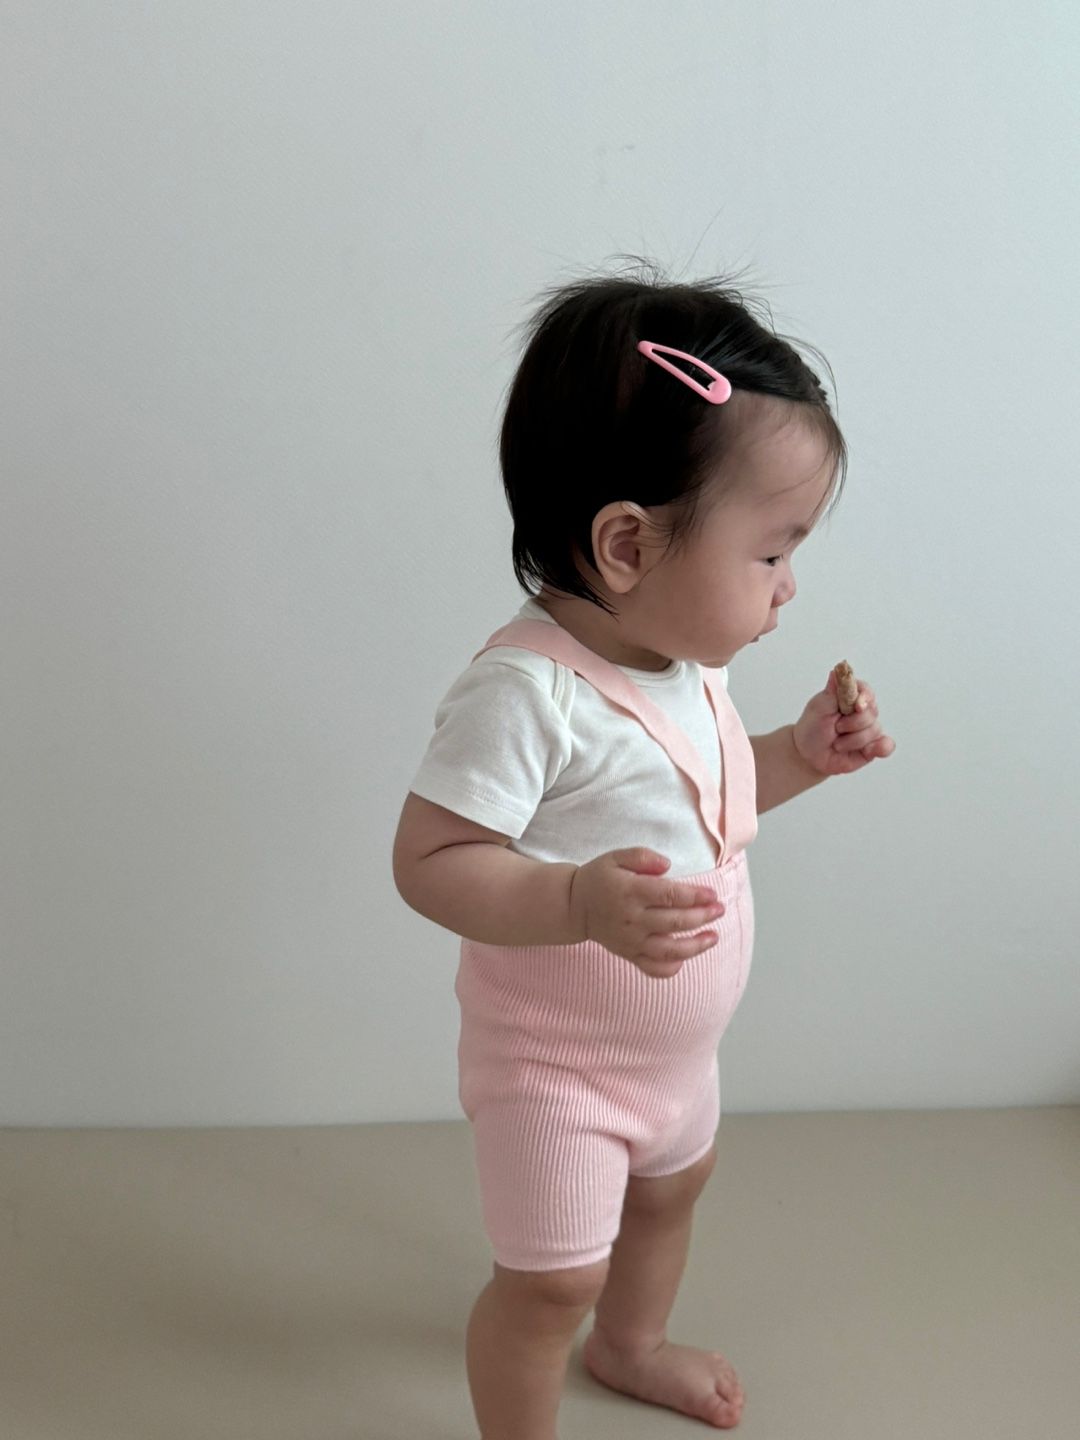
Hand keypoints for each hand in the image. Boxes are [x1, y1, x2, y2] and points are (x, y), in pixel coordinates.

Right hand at [569, 848, 723, 978]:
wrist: (574, 906)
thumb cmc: (600, 878)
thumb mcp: (616, 857)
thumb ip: (642, 856)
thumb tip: (667, 865)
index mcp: (630, 892)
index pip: (670, 895)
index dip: (695, 896)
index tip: (712, 894)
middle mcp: (632, 919)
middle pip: (674, 921)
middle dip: (702, 916)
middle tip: (719, 909)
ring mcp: (631, 940)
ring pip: (668, 950)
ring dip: (695, 946)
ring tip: (713, 937)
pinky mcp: (629, 954)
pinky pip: (652, 968)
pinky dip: (671, 968)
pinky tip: (685, 958)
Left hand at [791, 669, 895, 776]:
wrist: (809, 756)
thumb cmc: (812, 729)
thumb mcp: (818, 708)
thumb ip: (833, 691)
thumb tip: (837, 670)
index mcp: (849, 698)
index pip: (866, 691)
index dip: (865, 698)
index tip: (857, 707)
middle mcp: (862, 712)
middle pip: (872, 712)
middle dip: (853, 724)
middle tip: (836, 728)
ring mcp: (868, 729)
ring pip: (875, 730)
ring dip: (853, 740)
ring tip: (837, 744)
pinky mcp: (872, 747)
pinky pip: (886, 745)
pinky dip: (880, 747)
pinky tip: (866, 750)